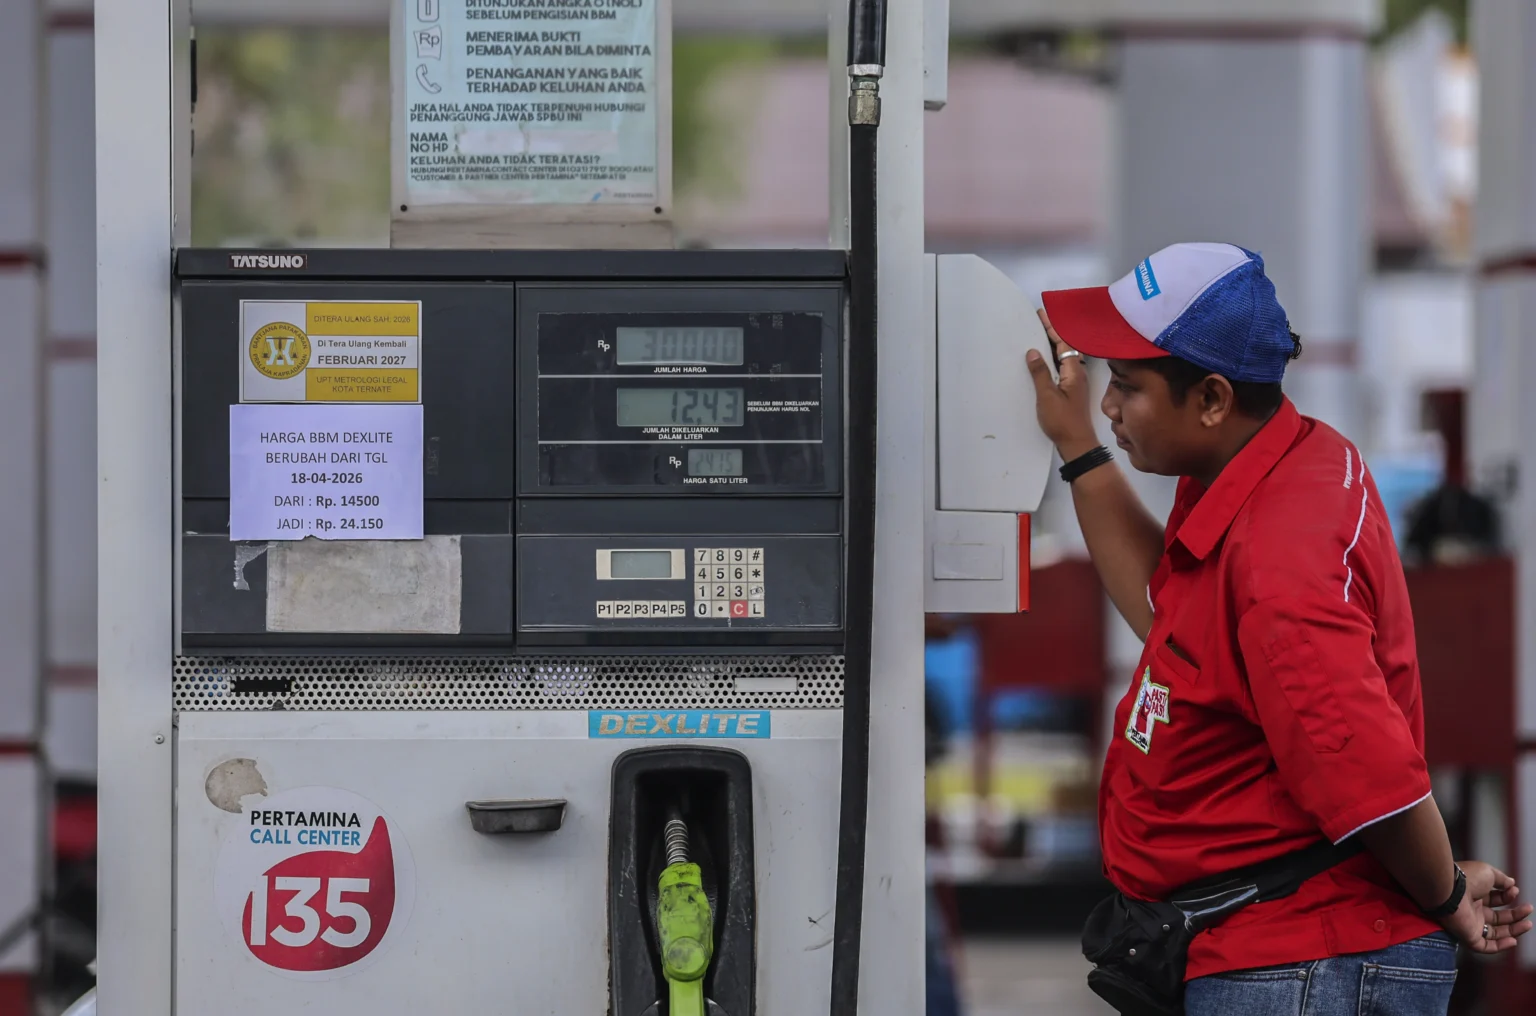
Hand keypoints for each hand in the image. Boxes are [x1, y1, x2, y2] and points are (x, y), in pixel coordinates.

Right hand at [1025, 308, 1099, 460]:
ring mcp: (1075, 382)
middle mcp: (1077, 373)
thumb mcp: (1047, 396)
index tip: (1042, 314)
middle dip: (1052, 332)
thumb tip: (1033, 352)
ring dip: (1052, 344)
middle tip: (1039, 319)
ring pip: (1063, 357)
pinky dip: (1052, 358)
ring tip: (1039, 333)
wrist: (1076, 443)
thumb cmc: (1063, 421)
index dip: (1052, 327)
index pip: (1063, 343)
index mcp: (1074, 371)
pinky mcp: (1071, 390)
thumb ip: (1040, 373)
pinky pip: (1061, 367)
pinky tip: (1043, 359)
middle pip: (1065, 347)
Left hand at [1440, 861, 1533, 953]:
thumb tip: (1512, 883)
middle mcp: (1471, 910)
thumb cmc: (1466, 878)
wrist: (1448, 890)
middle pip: (1497, 917)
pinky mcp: (1468, 936)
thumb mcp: (1488, 873)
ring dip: (1513, 930)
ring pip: (1495, 933)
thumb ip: (1501, 879)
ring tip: (1528, 923)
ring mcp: (1470, 924)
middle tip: (1528, 908)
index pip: (1494, 899)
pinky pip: (1485, 947)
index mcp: (1473, 894)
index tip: (1515, 890)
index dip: (1507, 896)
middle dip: (1515, 914)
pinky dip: (1500, 946)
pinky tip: (1513, 940)